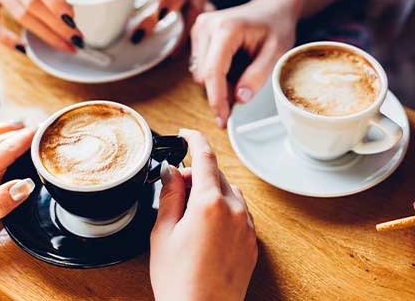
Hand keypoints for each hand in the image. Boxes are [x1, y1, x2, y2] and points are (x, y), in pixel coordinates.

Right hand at [150, 129, 257, 300]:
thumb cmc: (179, 280)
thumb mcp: (163, 233)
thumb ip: (169, 196)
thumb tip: (171, 172)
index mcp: (210, 204)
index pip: (204, 158)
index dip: (194, 140)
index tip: (186, 134)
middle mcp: (234, 210)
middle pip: (217, 175)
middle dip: (196, 174)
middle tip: (175, 188)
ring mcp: (246, 226)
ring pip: (230, 192)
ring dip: (211, 191)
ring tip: (189, 213)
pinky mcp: (252, 242)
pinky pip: (239, 212)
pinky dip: (224, 209)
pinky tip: (206, 228)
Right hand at [190, 0, 296, 126]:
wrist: (273, 8)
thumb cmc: (276, 27)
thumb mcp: (276, 53)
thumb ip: (257, 76)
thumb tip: (239, 98)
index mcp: (226, 29)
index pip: (214, 72)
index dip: (217, 100)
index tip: (223, 119)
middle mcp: (207, 26)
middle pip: (204, 75)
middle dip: (220, 91)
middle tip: (243, 94)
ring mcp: (199, 28)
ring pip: (199, 73)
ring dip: (218, 82)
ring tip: (242, 72)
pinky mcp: (197, 33)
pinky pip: (200, 65)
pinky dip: (215, 73)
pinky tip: (233, 66)